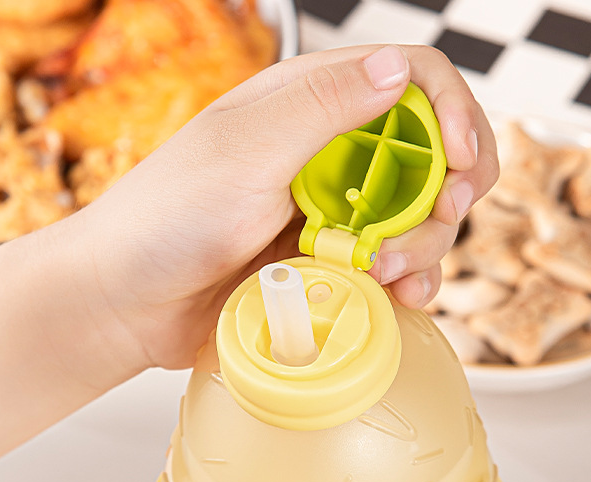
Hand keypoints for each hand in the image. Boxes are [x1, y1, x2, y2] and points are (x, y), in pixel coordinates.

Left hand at [72, 44, 498, 369]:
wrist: (128, 303)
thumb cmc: (168, 218)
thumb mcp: (247, 150)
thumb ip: (325, 106)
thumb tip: (401, 69)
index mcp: (309, 104)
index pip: (413, 81)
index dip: (454, 114)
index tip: (462, 163)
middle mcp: (328, 154)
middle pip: (430, 155)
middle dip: (447, 192)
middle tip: (435, 224)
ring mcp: (330, 214)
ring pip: (417, 219)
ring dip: (425, 248)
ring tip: (389, 275)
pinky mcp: (326, 265)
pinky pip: (390, 270)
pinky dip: (406, 284)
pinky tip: (396, 298)